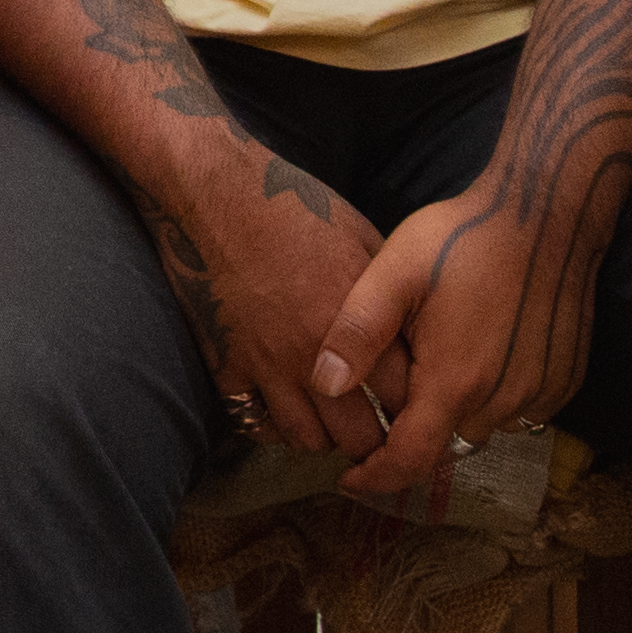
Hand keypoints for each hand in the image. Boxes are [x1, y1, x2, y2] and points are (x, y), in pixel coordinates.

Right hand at [151, 157, 392, 462]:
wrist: (216, 193)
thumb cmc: (294, 207)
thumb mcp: (363, 240)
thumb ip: (388, 296)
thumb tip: (410, 328)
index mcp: (358, 327)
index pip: (406, 400)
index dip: (415, 411)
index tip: (413, 410)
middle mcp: (315, 357)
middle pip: (360, 435)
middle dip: (374, 438)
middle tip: (372, 427)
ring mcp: (266, 366)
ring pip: (307, 439)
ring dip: (323, 435)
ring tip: (327, 420)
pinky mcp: (225, 364)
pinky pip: (253, 421)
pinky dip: (270, 424)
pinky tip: (279, 407)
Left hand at [312, 174, 592, 510]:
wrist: (549, 214)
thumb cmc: (464, 238)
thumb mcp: (394, 274)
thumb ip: (357, 333)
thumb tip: (323, 386)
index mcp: (454, 382)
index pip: (411, 460)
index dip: (376, 478)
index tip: (348, 479)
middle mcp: (502, 401)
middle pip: (445, 443)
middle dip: (411, 437)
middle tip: (382, 405)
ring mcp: (539, 393)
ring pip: (482, 426)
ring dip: (452, 412)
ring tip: (428, 368)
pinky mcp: (564, 380)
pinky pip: (517, 408)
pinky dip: (491, 397)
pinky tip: (474, 353)